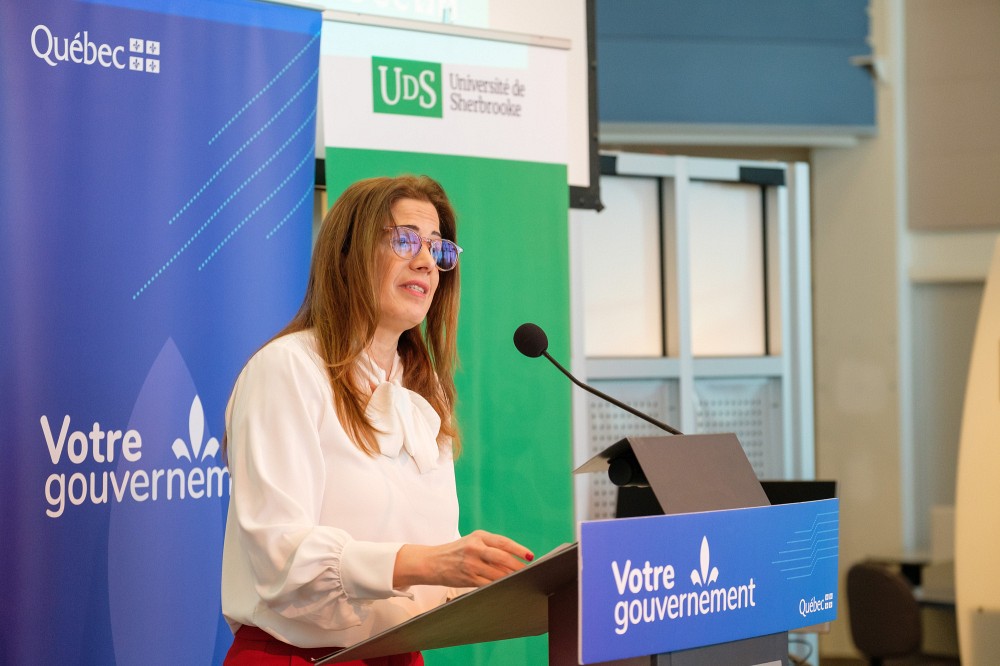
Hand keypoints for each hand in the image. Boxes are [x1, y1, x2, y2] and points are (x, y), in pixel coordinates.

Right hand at [393, 530, 534, 588]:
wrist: (432, 562)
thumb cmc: (455, 551)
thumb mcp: (472, 542)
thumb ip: (491, 547)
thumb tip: (515, 559)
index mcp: (478, 536)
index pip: (503, 542)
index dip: (519, 550)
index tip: (530, 556)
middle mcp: (475, 548)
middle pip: (503, 558)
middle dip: (517, 566)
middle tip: (527, 570)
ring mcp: (471, 564)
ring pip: (497, 573)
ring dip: (509, 577)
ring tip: (518, 579)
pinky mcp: (468, 578)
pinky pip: (488, 583)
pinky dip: (498, 585)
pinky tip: (504, 585)